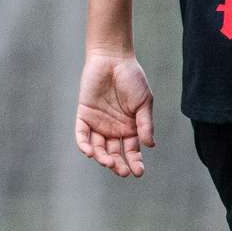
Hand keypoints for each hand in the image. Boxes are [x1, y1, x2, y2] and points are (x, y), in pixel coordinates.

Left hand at [75, 49, 154, 177]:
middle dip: (118, 165)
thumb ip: (145, 123)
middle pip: (114, 154)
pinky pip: (82, 134)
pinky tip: (89, 152)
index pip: (131, 152)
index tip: (138, 172)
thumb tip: (150, 146)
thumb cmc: (132, 78)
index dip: (135, 163)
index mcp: (130, 128)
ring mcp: (98, 123)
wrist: (113, 58)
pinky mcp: (84, 114)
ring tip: (108, 162)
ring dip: (101, 157)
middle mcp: (114, 129)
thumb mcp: (144, 102)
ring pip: (98, 147)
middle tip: (121, 171)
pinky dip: (84, 144)